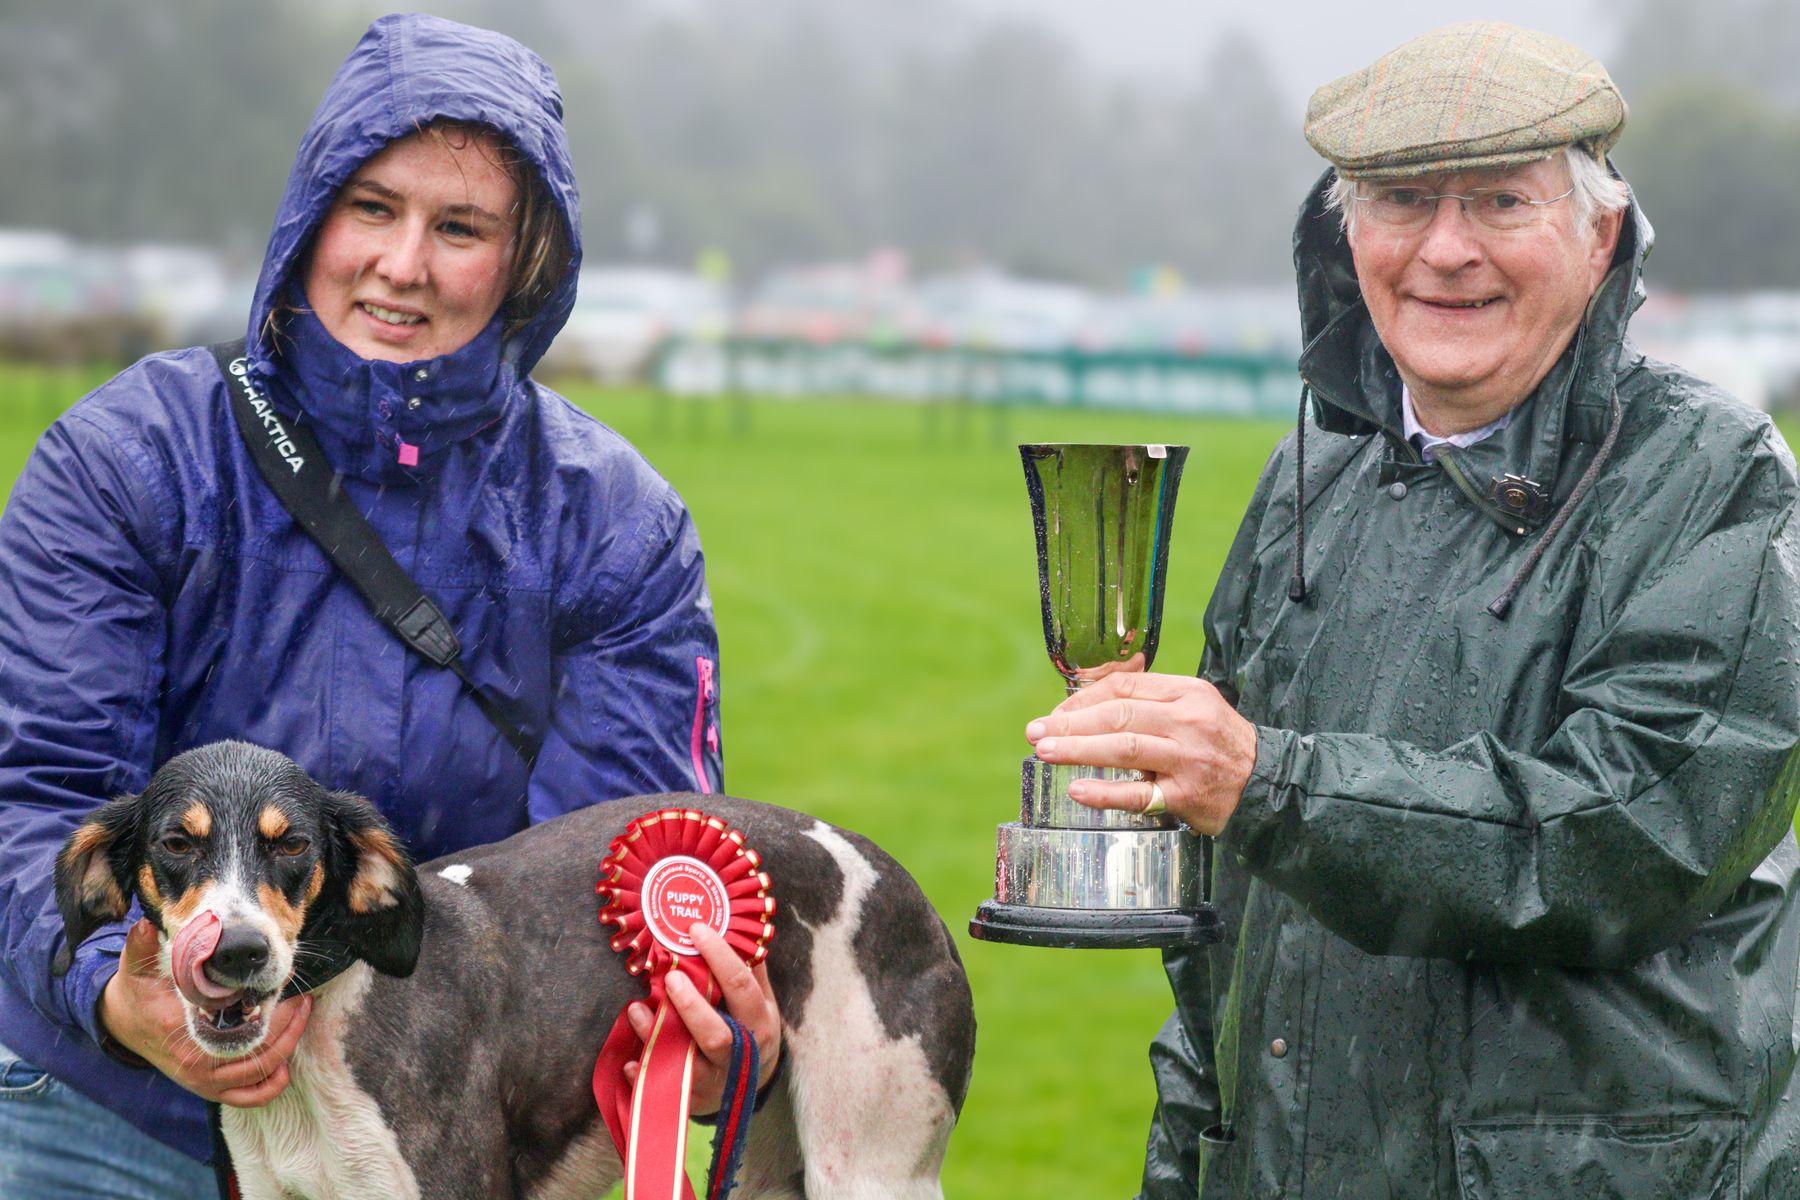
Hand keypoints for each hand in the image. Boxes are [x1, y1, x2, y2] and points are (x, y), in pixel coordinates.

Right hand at [97, 918, 311, 1106]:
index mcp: (180, 1029)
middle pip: (257, 1049)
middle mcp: (195, 1061)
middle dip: (287, 1022)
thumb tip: (144, 923)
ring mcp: (203, 1080)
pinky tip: (284, 1063)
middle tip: (303, 996)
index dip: (266, 1002)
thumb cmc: (138, 993)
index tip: (285, 977)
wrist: (122, 1025)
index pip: (234, 1020)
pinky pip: (248, 1097)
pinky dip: (269, 1085)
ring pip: (259, 1072)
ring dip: (287, 1045)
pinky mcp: (208, 1089)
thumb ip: (139, 946)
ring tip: (301, 1013)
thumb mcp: (135, 968)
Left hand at [623, 922, 781, 1115]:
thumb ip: (750, 969)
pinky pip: (663, 1089)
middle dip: (690, 1007)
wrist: (753, 1085)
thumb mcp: (761, 1002)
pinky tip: (629, 1062)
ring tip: (635, 1009)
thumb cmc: (751, 1031)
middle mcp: (740, 1055)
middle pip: (715, 1035)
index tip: (696, 930)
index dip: (719, 956)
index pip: (741, 986)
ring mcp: (714, 1080)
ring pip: (684, 1063)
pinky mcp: (692, 1099)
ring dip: (656, 1037)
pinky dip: (644, 1076)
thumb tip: (732, 924)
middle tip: (670, 978)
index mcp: (759, 1022)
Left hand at [1025, 672, 1257, 835]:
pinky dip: (1104, 792)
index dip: (1081, 700)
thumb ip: (1149, 699)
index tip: (1055, 715)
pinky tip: (1077, 790)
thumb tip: (1087, 701)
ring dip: (1078, 750)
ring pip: (1124, 748)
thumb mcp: (1193, 705)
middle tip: (1037, 733)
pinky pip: (1139, 794)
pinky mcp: (1187, 795)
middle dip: (1070, 723)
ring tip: (1045, 752)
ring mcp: (1187, 759)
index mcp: (1185, 692)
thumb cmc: (1217, 742)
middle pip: (1119, 715)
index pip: (1123, 688)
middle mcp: (1187, 721)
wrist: (1265, 781)